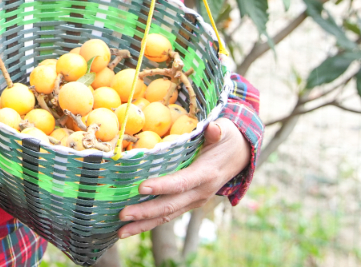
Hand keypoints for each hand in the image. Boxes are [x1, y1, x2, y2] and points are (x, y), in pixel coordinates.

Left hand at [116, 118, 249, 238]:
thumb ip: (217, 131)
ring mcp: (193, 200)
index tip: (141, 187)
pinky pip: (167, 215)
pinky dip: (148, 222)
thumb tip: (213, 128)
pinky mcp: (188, 202)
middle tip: (122, 214)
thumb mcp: (225, 131)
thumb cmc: (227, 139)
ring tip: (121, 231)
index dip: (162, 186)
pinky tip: (130, 227)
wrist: (240, 155)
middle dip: (145, 212)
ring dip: (143, 224)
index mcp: (206, 174)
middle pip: (170, 205)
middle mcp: (199, 192)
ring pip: (167, 215)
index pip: (182, 182)